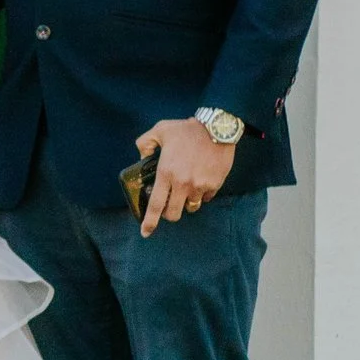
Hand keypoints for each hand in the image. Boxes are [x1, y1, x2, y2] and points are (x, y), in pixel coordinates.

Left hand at [135, 117, 236, 237]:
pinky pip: (206, 198)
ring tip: (186, 190)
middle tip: (169, 206)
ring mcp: (200, 186)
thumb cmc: (186, 129)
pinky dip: (202, 195)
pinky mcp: (214, 184)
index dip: (149, 221)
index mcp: (166, 173)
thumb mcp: (160, 130)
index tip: (146, 232)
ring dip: (186, 203)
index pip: (155, 204)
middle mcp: (182, 183)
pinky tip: (200, 182)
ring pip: (191, 207)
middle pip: (173, 213)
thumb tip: (142, 155)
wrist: (216, 127)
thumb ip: (145, 143)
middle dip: (169, 214)